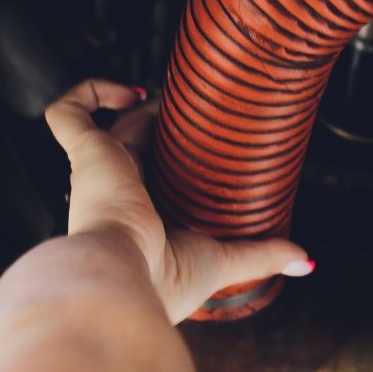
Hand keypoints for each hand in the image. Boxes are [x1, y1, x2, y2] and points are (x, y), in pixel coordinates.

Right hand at [43, 80, 311, 323]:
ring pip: (107, 123)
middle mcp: (113, 194)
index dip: (170, 155)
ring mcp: (97, 171)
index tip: (203, 142)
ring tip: (167, 94)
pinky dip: (87, 92)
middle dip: (159, 121)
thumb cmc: (161, 280)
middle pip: (135, 143)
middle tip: (193, 109)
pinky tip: (128, 91)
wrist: (122, 279)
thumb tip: (307, 260)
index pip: (151, 177)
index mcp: (138, 220)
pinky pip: (64, 113)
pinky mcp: (86, 154)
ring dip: (135, 103)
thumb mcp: (224, 261)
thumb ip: (263, 255)